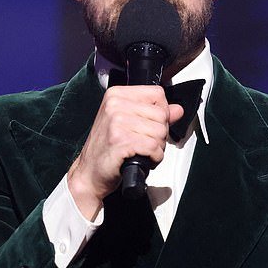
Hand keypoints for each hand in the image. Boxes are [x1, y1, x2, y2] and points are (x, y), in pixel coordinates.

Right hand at [67, 86, 183, 219]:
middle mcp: (115, 105)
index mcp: (116, 95)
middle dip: (159, 133)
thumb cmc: (106, 149)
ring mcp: (117, 122)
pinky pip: (153, 147)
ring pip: (160, 132)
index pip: (157, 94)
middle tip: (143, 142)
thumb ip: (153, 114)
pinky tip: (142, 158)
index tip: (149, 125)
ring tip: (140, 151)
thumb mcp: (128, 123)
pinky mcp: (121, 141)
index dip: (161, 112)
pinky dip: (154, 158)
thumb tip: (177, 109)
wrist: (89, 173)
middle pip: (162, 114)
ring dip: (157, 147)